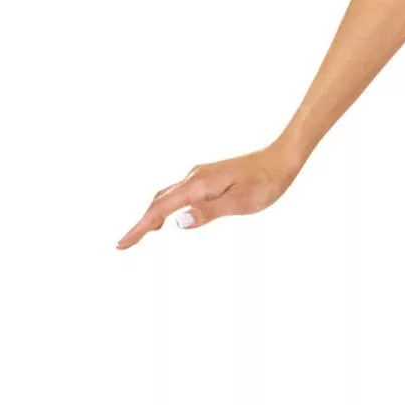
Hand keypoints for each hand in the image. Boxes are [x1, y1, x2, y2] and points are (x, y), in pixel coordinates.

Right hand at [115, 141, 302, 248]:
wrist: (281, 160)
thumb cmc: (265, 183)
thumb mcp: (240, 202)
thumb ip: (207, 212)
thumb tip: (177, 222)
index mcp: (198, 184)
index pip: (161, 209)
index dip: (140, 228)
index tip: (123, 244)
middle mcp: (194, 177)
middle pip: (158, 201)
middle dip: (141, 222)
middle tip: (127, 243)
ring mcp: (200, 175)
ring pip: (168, 195)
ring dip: (153, 214)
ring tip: (144, 233)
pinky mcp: (208, 177)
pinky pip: (179, 192)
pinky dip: (167, 205)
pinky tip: (171, 215)